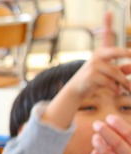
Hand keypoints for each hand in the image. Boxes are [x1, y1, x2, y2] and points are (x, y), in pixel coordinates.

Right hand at [43, 13, 130, 128]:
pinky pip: (109, 81)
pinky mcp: (91, 76)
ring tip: (129, 88)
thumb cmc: (95, 79)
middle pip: (115, 51)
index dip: (107, 23)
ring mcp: (94, 65)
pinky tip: (116, 91)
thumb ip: (122, 69)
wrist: (77, 90)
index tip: (108, 12)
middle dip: (126, 54)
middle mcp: (98, 56)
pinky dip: (115, 88)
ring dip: (124, 82)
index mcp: (102, 52)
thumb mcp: (110, 73)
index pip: (106, 36)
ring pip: (115, 72)